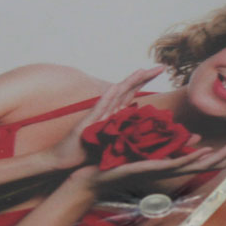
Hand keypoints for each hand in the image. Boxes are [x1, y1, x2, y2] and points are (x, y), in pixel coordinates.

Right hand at [39, 67, 164, 170]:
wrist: (63, 159)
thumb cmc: (87, 152)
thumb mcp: (113, 145)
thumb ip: (127, 137)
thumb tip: (149, 137)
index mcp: (114, 114)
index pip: (132, 93)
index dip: (145, 81)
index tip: (161, 70)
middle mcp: (106, 110)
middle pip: (127, 89)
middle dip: (144, 77)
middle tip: (162, 66)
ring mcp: (97, 116)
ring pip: (115, 95)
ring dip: (128, 82)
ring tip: (142, 70)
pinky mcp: (87, 123)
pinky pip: (99, 109)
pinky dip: (107, 97)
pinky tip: (115, 87)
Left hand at [75, 135, 225, 201]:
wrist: (95, 176)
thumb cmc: (120, 162)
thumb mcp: (151, 148)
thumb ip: (174, 143)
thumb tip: (196, 137)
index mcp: (177, 164)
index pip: (211, 158)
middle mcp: (175, 170)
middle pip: (214, 162)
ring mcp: (166, 171)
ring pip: (201, 164)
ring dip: (223, 155)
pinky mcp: (152, 168)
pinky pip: (177, 163)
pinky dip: (193, 156)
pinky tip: (206, 150)